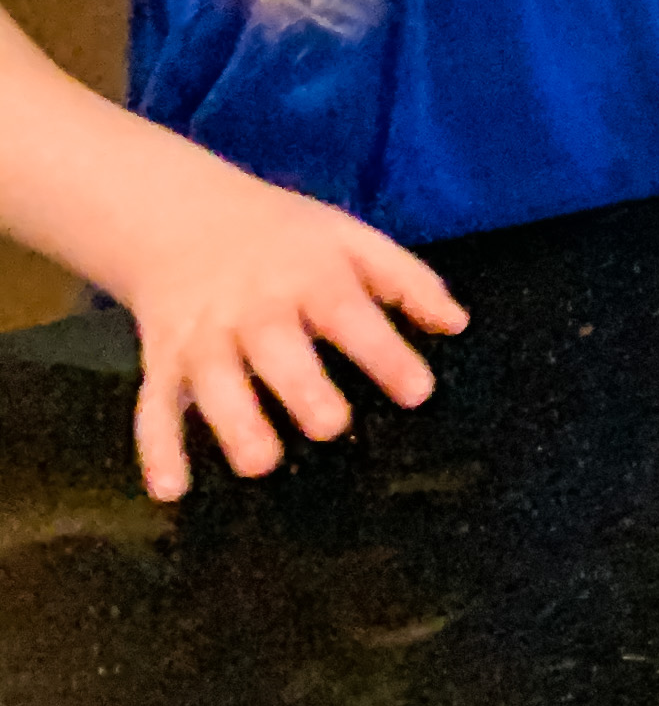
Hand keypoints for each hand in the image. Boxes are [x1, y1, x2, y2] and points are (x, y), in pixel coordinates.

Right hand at [113, 155, 466, 502]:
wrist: (180, 215)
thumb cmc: (284, 238)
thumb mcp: (349, 238)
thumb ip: (405, 279)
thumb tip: (458, 324)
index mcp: (308, 274)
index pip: (349, 312)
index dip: (384, 352)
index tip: (418, 392)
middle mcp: (254, 307)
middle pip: (276, 348)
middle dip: (301, 388)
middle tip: (332, 426)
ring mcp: (203, 335)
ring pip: (214, 381)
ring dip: (234, 422)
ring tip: (260, 464)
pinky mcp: (163, 360)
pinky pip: (153, 405)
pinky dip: (158, 448)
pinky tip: (171, 490)